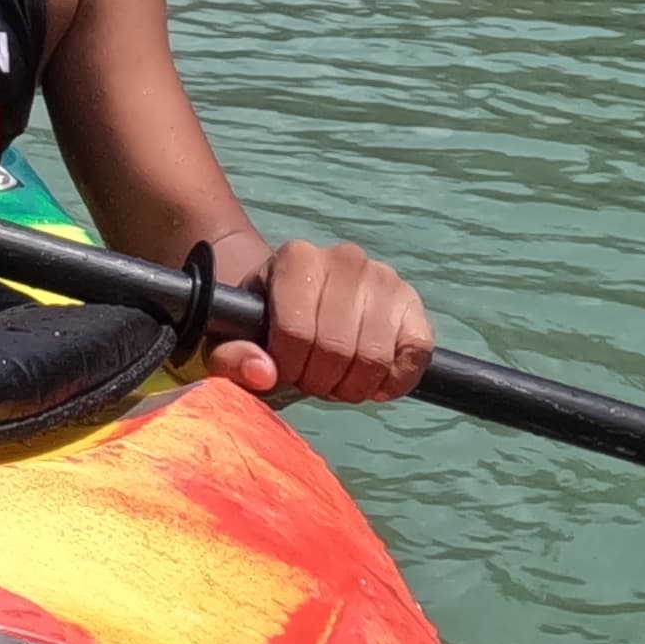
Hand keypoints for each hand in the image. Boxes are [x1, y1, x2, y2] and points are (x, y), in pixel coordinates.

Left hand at [204, 240, 432, 405]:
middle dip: (320, 381)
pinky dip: (394, 379)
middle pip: (338, 350)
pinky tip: (371, 377)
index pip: (296, 335)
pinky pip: (415, 353)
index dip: (288, 368)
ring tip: (336, 374)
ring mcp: (384, 276)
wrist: (295, 296)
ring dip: (353, 385)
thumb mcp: (229, 337)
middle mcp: (345, 258)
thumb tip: (263, 373)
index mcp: (297, 259)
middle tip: (310, 377)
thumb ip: (232, 356)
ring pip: (376, 357)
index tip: (281, 370)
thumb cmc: (261, 320)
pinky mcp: (412, 302)